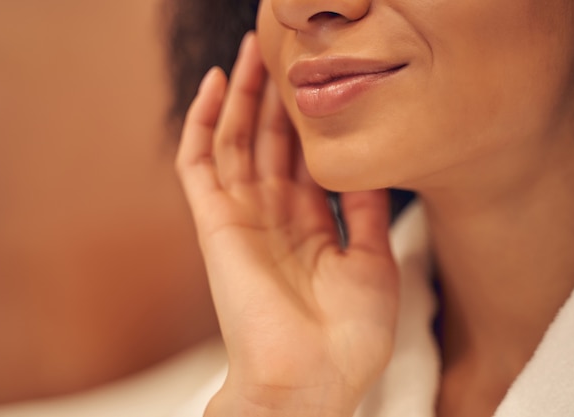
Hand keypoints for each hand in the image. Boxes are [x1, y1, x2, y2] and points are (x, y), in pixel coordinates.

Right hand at [176, 32, 399, 416]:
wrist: (313, 381)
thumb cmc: (346, 337)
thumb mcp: (373, 263)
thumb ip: (367, 212)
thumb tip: (371, 167)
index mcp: (309, 226)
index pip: (305, 158)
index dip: (309, 119)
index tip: (319, 80)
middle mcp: (273, 216)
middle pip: (269, 141)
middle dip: (275, 96)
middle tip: (281, 49)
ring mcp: (241, 217)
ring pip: (235, 140)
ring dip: (241, 95)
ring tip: (251, 51)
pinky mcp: (215, 222)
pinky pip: (200, 163)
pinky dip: (203, 122)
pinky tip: (217, 84)